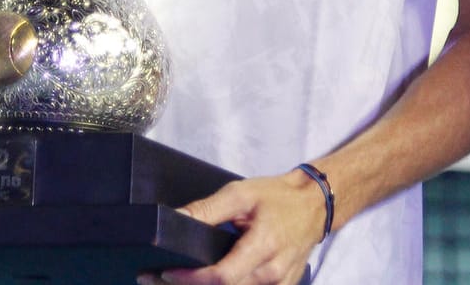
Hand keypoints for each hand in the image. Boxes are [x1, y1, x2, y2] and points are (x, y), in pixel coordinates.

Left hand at [139, 170, 324, 284]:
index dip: (191, 279)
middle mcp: (273, 273)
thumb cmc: (279, 197)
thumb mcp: (241, 194)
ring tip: (176, 281)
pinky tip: (205, 283)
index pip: (222, 276)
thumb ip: (207, 210)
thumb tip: (173, 218)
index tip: (166, 272)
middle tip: (155, 279)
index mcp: (264, 246)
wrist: (314, 205)